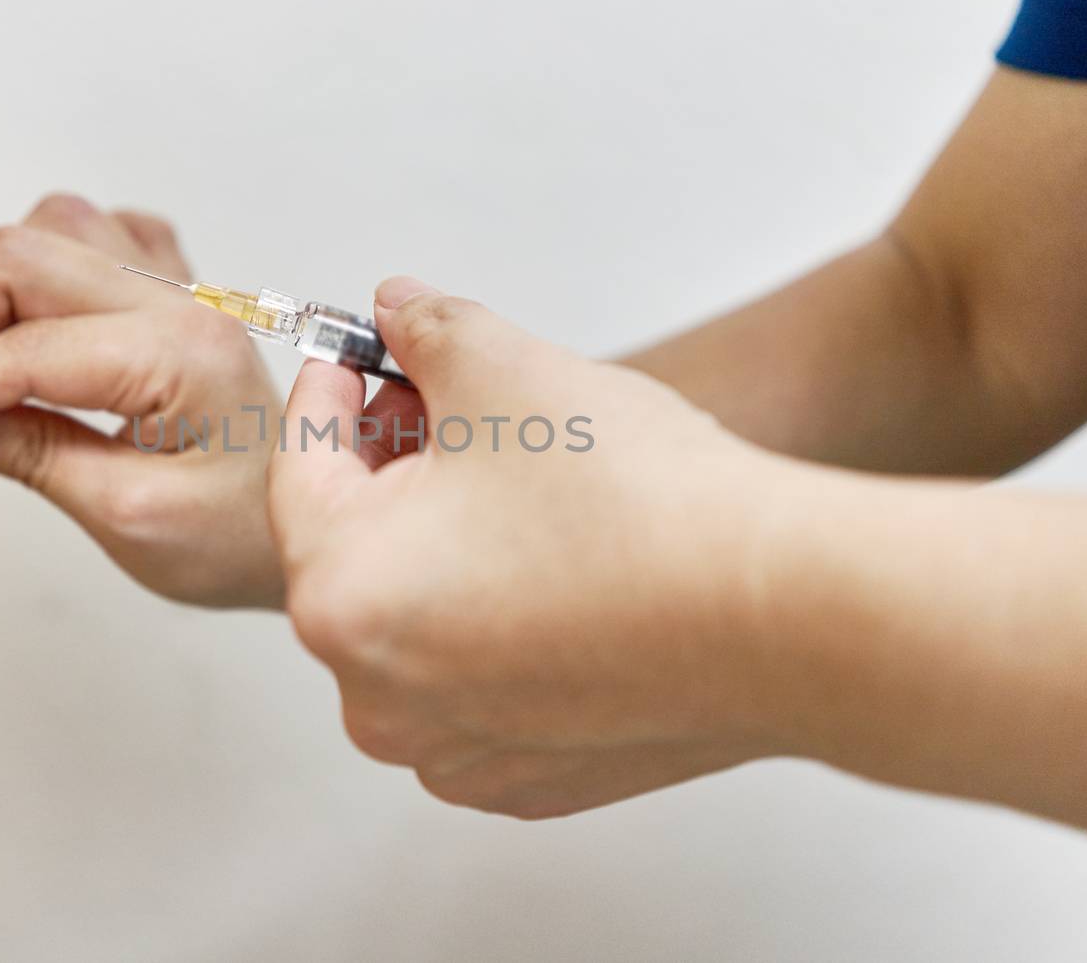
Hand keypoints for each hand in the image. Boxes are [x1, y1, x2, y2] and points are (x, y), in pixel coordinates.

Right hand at [0, 194, 284, 606]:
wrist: (306, 531)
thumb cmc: (238, 540)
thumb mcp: (127, 518)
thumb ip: (26, 455)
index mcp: (182, 358)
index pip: (27, 349)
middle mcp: (186, 302)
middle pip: (29, 253)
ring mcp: (185, 288)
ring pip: (58, 226)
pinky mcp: (178, 292)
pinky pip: (101, 234)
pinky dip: (49, 263)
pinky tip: (38, 323)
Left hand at [267, 276, 797, 817]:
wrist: (783, 612)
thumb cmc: (640, 502)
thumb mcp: (503, 365)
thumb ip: (422, 325)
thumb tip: (396, 309)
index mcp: (341, 594)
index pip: (303, 465)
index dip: (332, 390)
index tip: (357, 357)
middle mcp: (376, 696)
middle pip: (353, 546)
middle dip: (389, 464)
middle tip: (440, 406)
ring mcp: (450, 749)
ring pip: (413, 618)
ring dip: (439, 545)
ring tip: (508, 484)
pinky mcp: (523, 777)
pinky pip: (473, 682)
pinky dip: (490, 622)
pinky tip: (551, 569)